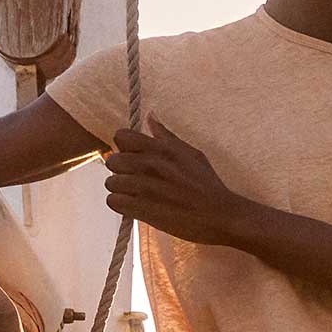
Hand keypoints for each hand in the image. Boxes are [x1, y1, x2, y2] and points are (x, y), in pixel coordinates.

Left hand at [104, 121, 254, 247]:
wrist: (220, 215)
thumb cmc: (207, 185)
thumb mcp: (192, 153)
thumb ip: (166, 136)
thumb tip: (150, 116)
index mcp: (162, 149)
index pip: (121, 137)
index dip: (123, 148)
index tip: (132, 158)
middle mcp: (152, 165)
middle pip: (112, 161)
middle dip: (119, 171)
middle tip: (133, 180)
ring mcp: (146, 187)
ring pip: (111, 183)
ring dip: (120, 190)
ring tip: (134, 196)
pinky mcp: (143, 209)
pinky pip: (114, 201)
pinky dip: (120, 205)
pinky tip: (133, 207)